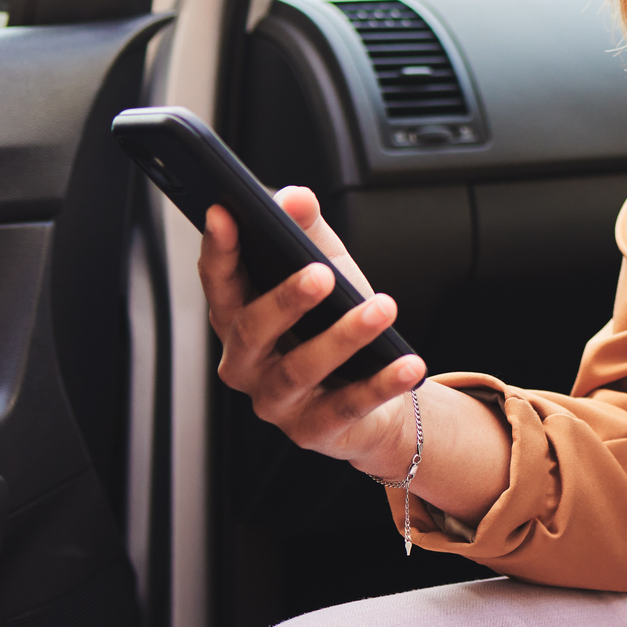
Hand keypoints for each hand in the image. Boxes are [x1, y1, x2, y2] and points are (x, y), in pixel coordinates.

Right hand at [198, 186, 424, 477]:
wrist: (372, 395)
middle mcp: (245, 363)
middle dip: (284, 299)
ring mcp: (276, 401)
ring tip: (381, 308)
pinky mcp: (315, 430)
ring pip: (301, 369)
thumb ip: (306, 231)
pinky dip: (381, 384)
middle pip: (251, 330)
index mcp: (238, 318)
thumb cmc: (334, 324)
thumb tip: (293, 196)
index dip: (219, 249)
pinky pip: (349, 405)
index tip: (225, 213)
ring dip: (343, 337)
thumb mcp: (326, 268)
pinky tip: (408, 362)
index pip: (219, 282)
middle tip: (320, 272)